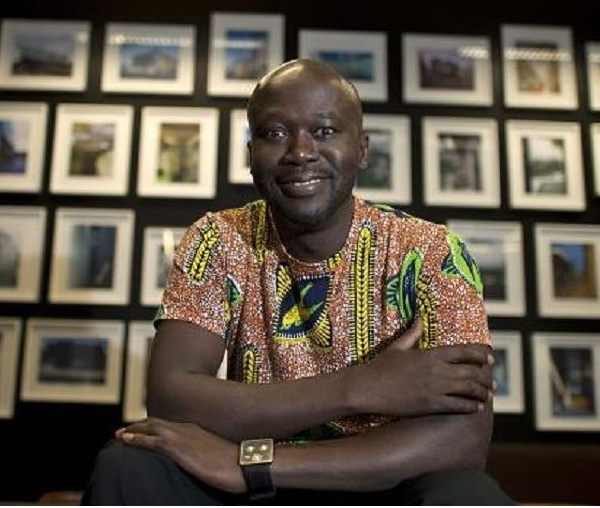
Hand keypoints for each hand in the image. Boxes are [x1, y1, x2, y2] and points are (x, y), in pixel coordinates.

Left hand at [115, 417, 244, 493]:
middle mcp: (187, 428)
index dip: (153, 426)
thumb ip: (204, 453)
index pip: (170, 425)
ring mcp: (182, 436)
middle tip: (124, 430)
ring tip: (120, 434)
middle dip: (140, 426)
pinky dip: (136, 438)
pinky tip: (125, 440)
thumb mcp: (217, 454)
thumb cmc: (237, 463)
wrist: (245, 464)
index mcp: (197, 430)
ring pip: (151, 428)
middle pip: (157, 423)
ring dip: (133, 429)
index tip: (142, 429)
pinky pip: (151, 440)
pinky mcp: (178, 448)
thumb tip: (200, 460)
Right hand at [349, 319, 493, 416]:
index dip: (481, 355)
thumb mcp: (398, 347)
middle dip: (486, 377)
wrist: (368, 388)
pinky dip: (471, 406)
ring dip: (482, 393)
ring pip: (469, 390)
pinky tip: (476, 407)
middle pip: (472, 372)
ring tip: (487, 395)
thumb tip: (420, 318)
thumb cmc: (380, 366)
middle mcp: (436, 371)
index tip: (491, 358)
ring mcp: (435, 389)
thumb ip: (413, 333)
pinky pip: (458, 406)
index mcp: (430, 354)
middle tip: (493, 382)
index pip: (465, 351)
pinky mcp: (430, 405)